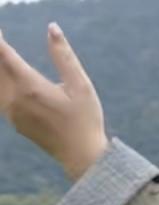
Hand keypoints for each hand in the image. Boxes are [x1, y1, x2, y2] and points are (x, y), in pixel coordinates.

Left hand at [0, 25, 107, 180]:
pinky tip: (6, 78)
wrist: (82, 157)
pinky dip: (1, 83)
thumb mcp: (81, 86)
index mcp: (30, 86)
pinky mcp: (15, 121)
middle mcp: (16, 99)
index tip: (0, 29)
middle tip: (1, 41)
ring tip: (4, 57)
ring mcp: (13, 112)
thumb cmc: (85, 121)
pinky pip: (0, 96)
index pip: (4, 53)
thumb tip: (52, 28)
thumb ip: (64, 56)